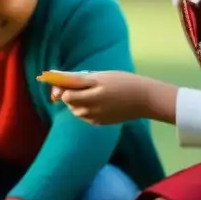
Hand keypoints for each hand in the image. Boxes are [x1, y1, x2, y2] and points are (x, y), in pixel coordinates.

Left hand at [51, 71, 173, 125]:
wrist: (146, 99)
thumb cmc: (123, 82)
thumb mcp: (100, 76)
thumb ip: (76, 78)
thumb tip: (55, 76)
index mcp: (90, 98)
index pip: (65, 95)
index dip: (61, 87)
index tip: (62, 81)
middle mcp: (90, 111)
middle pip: (69, 103)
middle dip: (70, 93)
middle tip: (83, 83)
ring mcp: (96, 119)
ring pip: (77, 110)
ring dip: (78, 101)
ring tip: (92, 91)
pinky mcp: (101, 123)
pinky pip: (86, 116)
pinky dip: (86, 108)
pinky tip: (98, 100)